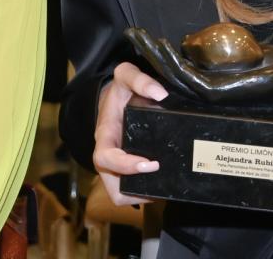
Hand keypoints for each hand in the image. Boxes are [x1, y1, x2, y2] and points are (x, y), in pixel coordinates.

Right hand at [92, 62, 166, 206]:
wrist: (114, 100)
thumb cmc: (119, 92)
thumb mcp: (124, 76)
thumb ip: (139, 79)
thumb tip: (161, 94)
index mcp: (105, 138)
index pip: (106, 159)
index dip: (126, 166)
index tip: (152, 163)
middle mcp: (108, 159)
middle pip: (115, 190)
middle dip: (138, 192)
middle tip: (163, 179)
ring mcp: (117, 169)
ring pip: (124, 196)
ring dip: (145, 195)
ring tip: (167, 184)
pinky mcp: (128, 173)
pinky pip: (134, 192)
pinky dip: (148, 193)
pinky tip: (165, 181)